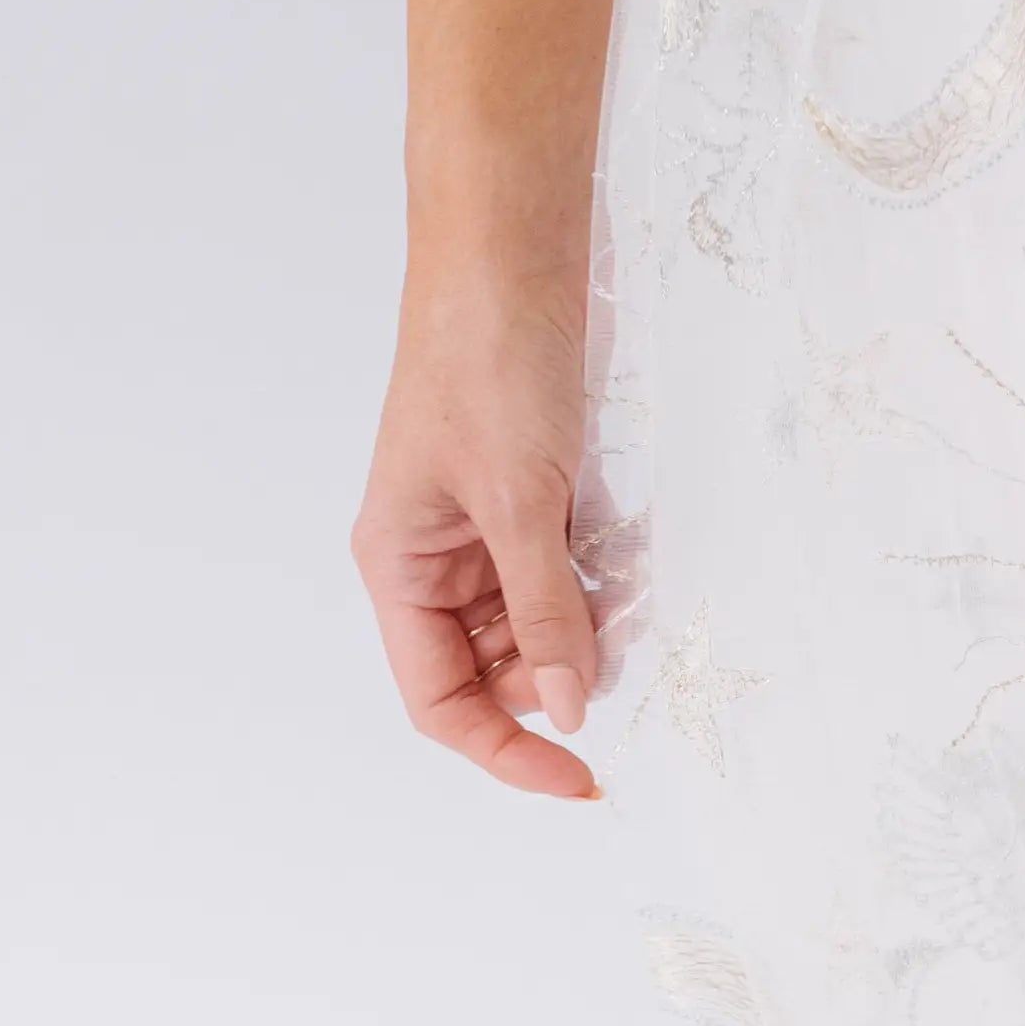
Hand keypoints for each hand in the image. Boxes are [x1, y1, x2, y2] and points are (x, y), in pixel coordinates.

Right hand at [354, 251, 602, 798]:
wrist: (510, 250)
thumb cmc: (486, 359)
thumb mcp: (520, 500)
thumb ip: (544, 612)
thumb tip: (568, 709)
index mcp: (396, 566)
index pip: (441, 701)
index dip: (506, 749)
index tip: (581, 776)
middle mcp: (431, 559)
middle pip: (490, 672)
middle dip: (555, 682)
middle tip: (623, 663)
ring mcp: (480, 530)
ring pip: (534, 626)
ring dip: (584, 632)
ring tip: (628, 600)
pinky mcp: (527, 497)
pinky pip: (561, 574)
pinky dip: (597, 585)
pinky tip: (627, 564)